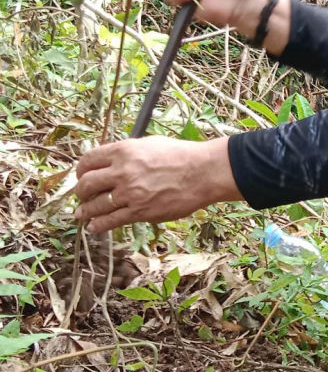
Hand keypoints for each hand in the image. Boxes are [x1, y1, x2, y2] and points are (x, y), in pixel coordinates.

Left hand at [75, 136, 241, 233]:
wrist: (202, 173)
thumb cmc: (180, 155)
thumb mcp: (149, 144)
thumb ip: (127, 153)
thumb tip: (112, 162)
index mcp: (123, 151)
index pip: (88, 160)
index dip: (80, 171)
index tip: (81, 177)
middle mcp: (122, 171)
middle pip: (86, 184)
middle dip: (80, 192)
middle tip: (82, 196)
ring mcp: (130, 193)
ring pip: (96, 205)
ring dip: (85, 211)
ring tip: (82, 214)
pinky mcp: (140, 212)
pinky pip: (111, 221)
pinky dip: (99, 226)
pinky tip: (94, 227)